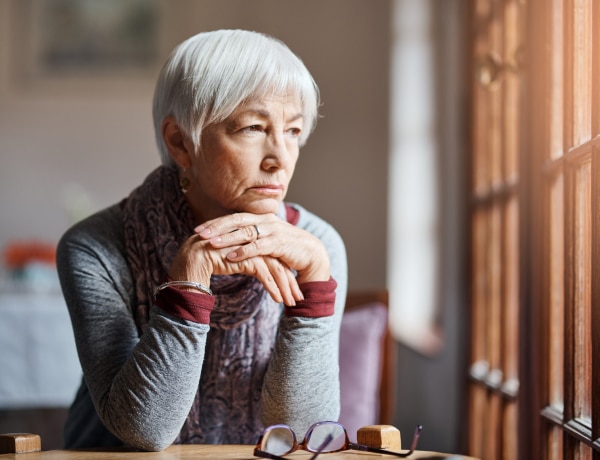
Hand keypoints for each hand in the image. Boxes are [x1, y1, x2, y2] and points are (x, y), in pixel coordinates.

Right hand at [168, 234, 301, 304]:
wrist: (190, 261)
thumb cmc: (208, 263)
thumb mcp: (233, 261)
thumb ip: (247, 261)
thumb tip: (261, 270)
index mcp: (252, 239)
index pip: (274, 257)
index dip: (284, 273)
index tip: (292, 288)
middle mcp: (253, 241)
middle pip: (278, 261)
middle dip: (289, 281)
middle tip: (298, 297)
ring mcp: (249, 247)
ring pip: (274, 268)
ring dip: (285, 287)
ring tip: (291, 302)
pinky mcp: (244, 257)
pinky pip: (264, 274)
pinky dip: (273, 287)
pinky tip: (279, 300)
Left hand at [195, 212, 330, 284]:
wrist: (310, 254)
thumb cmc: (285, 249)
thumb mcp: (266, 241)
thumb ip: (250, 238)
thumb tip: (227, 242)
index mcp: (260, 218)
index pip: (234, 218)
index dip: (216, 223)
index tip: (198, 229)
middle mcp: (265, 220)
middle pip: (236, 221)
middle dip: (216, 227)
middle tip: (199, 233)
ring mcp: (273, 230)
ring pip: (245, 232)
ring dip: (227, 238)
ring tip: (211, 244)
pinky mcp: (280, 243)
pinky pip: (258, 246)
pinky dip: (243, 251)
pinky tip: (230, 256)